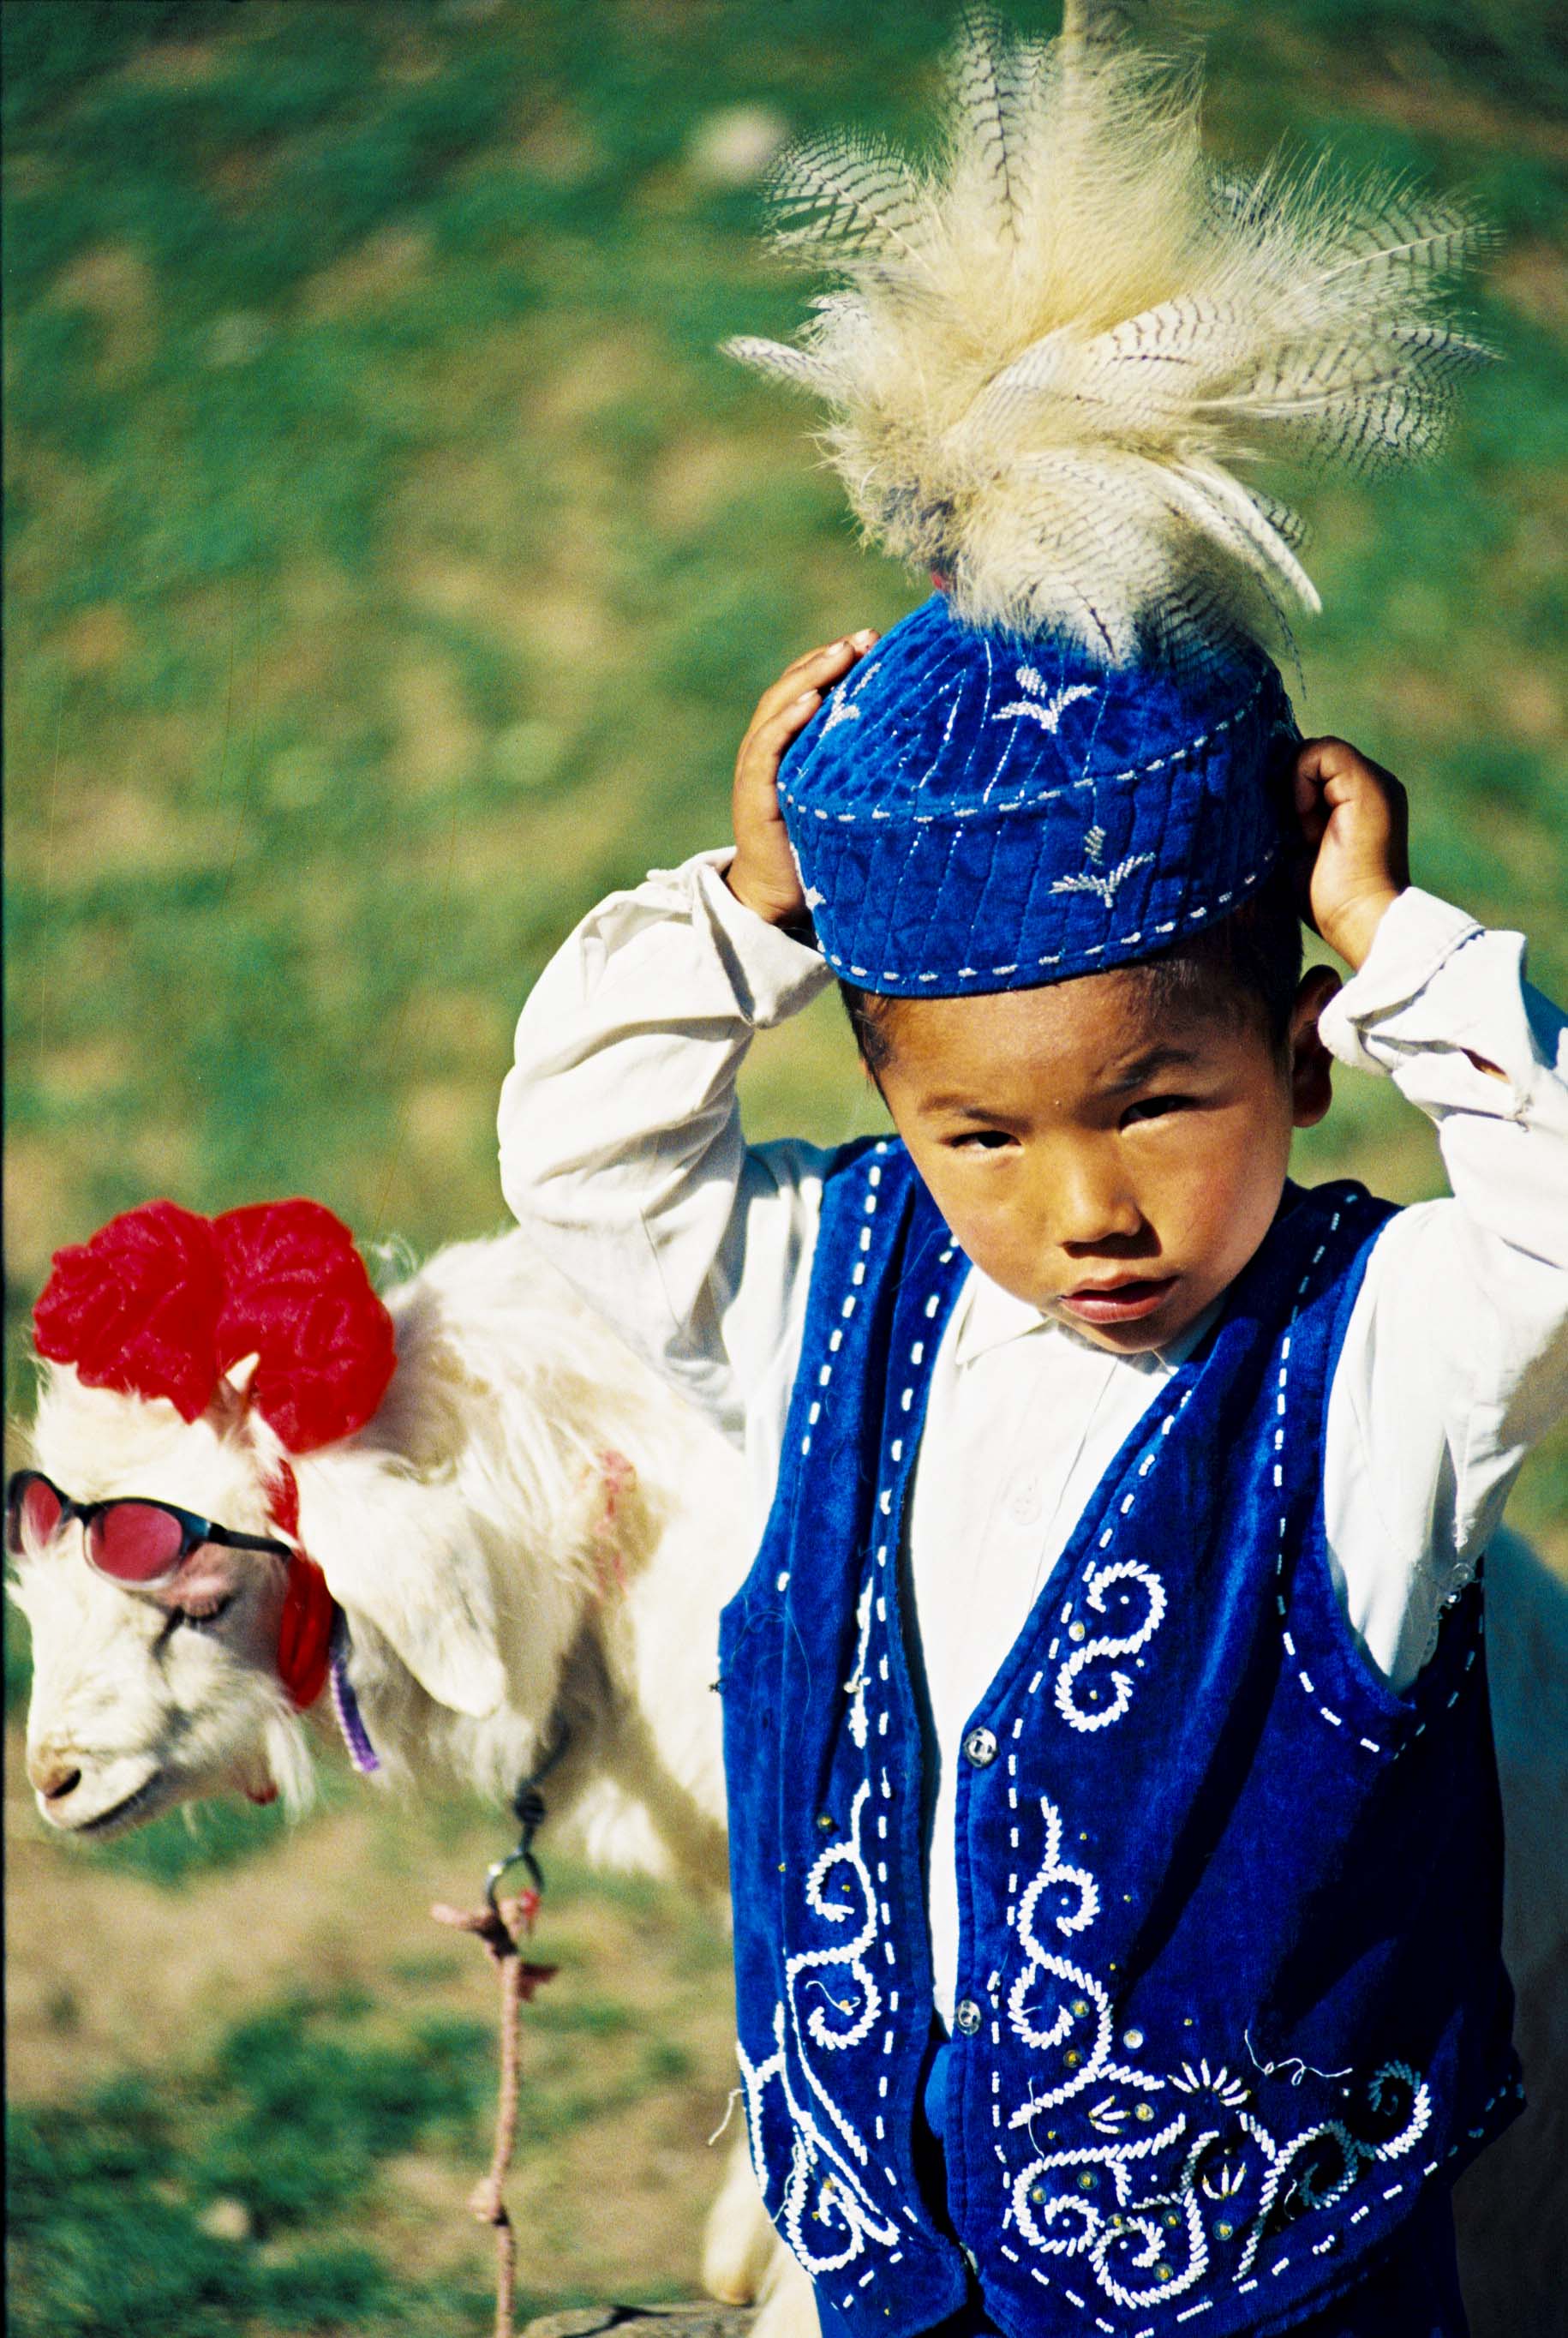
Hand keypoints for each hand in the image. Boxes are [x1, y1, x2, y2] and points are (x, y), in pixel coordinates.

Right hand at [727, 631, 879, 928]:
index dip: (837, 661)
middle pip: (794, 687)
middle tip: (867, 637)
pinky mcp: (754, 794)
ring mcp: (757, 769)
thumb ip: (864, 772)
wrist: (779, 903)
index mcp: (792, 747)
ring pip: (778, 707)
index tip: (876, 640)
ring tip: (843, 653)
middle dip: (829, 657)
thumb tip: (925, 747)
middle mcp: (770, 750)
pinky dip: (786, 720)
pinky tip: (811, 700)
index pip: (809, 689)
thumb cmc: (819, 852)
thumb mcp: (846, 802)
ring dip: (810, 675)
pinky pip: (766, 748)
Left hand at [1290, 737, 1409, 970]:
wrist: (1361, 920)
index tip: (1294, 835)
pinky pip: (1318, 750)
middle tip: (1302, 837)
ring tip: (1309, 833)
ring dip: (1296, 791)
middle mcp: (1373, 784)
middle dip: (1290, 791)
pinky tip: (1306, 817)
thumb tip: (1258, 781)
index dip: (1289, 791)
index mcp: (1359, 800)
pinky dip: (1301, 780)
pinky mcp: (1368, 782)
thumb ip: (1289, 811)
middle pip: (1309, 758)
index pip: (1312, 769)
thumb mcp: (1298, 845)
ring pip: (1312, 751)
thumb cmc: (1327, 900)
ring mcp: (1375, 780)